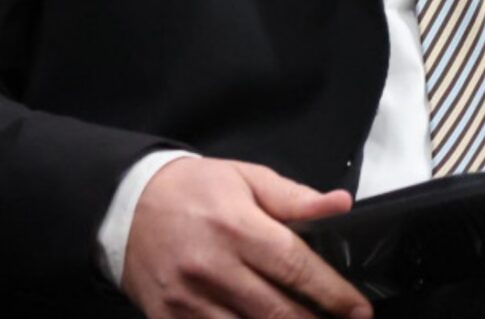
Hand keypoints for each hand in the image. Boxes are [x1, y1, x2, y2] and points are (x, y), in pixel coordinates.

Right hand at [120, 156, 371, 318]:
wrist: (124, 206)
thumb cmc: (192, 190)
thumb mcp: (245, 178)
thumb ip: (294, 197)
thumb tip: (340, 204)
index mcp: (237, 227)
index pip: (298, 269)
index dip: (334, 295)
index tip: (360, 311)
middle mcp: (213, 267)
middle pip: (279, 312)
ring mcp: (189, 300)